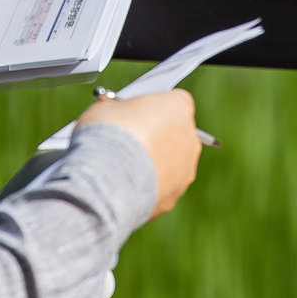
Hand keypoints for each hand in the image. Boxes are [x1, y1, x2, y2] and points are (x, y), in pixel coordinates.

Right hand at [77, 88, 201, 218]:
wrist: (106, 177)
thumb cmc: (107, 133)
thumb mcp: (106, 107)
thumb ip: (119, 110)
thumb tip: (115, 116)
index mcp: (178, 107)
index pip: (171, 102)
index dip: (150, 108)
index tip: (132, 114)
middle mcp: (190, 137)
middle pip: (175, 133)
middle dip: (155, 136)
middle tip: (127, 142)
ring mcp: (185, 169)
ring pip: (171, 163)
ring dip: (152, 164)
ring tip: (122, 169)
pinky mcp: (174, 195)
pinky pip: (160, 187)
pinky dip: (146, 187)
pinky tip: (123, 187)